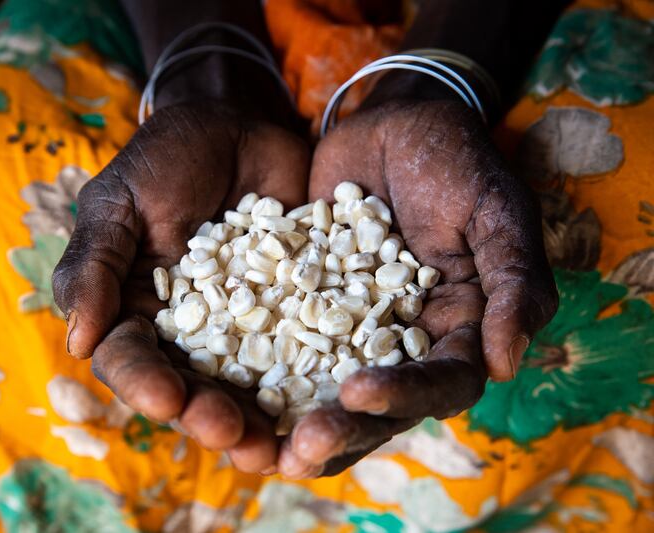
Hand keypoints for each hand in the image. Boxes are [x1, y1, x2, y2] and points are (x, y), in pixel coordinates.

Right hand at [52, 102, 308, 472]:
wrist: (239, 124)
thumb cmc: (166, 158)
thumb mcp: (119, 201)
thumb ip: (94, 265)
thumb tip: (77, 343)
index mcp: (135, 313)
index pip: (131, 361)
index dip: (146, 384)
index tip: (168, 398)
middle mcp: (188, 333)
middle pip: (193, 389)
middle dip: (210, 417)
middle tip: (236, 437)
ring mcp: (245, 328)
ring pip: (248, 387)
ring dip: (262, 420)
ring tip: (283, 446)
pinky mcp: (295, 313)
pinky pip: (306, 352)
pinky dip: (315, 380)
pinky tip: (332, 402)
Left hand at [276, 99, 557, 477]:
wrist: (392, 123)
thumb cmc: (457, 163)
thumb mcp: (497, 213)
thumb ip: (513, 284)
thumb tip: (502, 365)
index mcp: (456, 330)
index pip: (440, 383)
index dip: (403, 396)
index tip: (357, 391)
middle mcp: (402, 341)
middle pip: (378, 404)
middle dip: (341, 430)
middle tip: (297, 447)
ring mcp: (350, 326)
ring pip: (325, 388)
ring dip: (294, 420)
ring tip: (256, 448)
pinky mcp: (305, 303)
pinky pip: (281, 342)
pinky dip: (257, 371)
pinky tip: (222, 391)